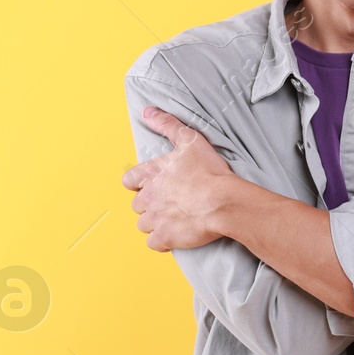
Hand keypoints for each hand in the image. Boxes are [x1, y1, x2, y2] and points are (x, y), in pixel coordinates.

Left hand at [122, 107, 238, 250]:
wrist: (223, 201)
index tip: (152, 185)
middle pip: (138, 205)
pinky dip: (163, 240)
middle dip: (151, 204)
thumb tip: (147, 112)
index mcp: (151, 174)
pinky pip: (154, 243)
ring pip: (144, 225)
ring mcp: (154, 219)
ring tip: (176, 219)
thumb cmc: (209, 171)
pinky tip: (178, 233)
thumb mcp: (189, 140)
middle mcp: (147, 197)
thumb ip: (166, 124)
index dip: (139, 183)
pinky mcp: (164, 238)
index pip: (129, 180)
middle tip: (172, 202)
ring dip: (156, 223)